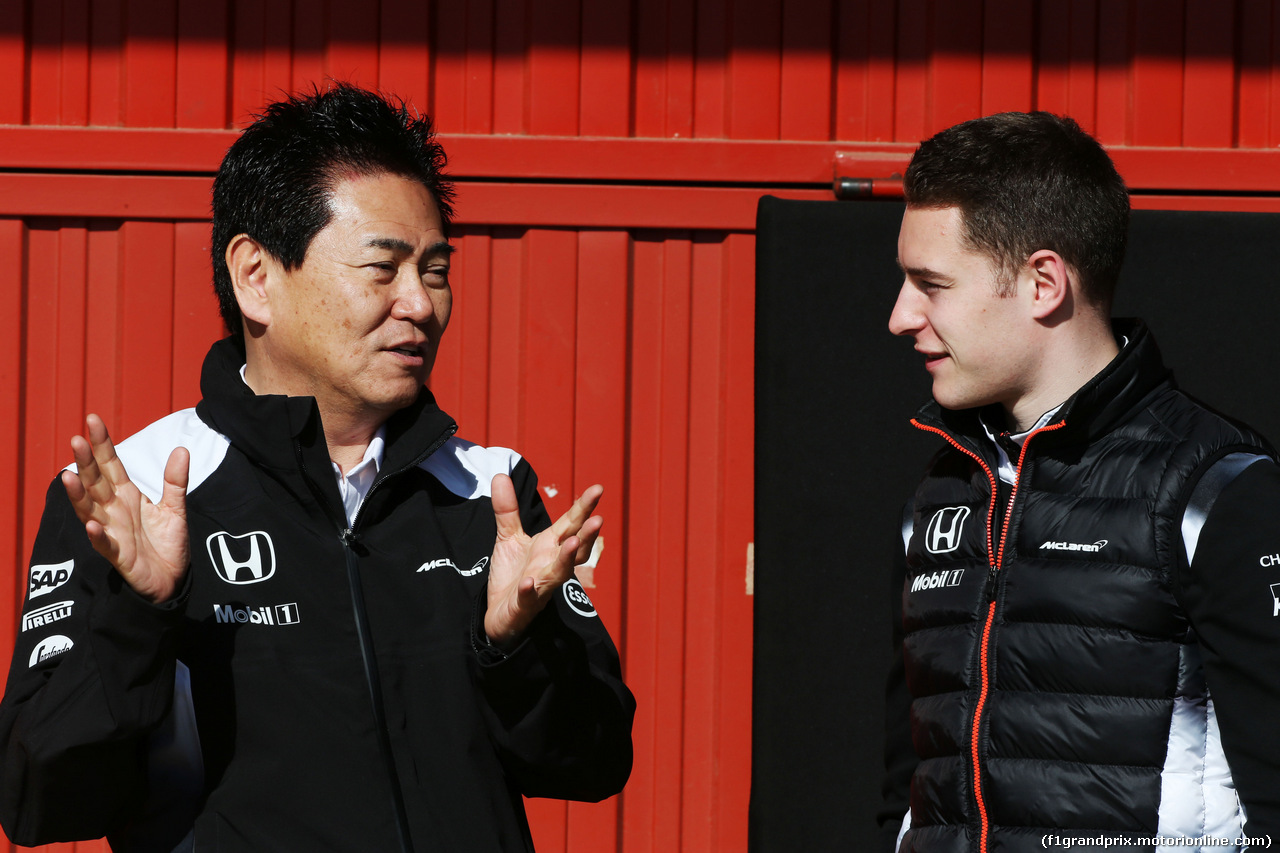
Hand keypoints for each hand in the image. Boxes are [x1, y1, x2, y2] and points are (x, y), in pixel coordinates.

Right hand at [61, 414, 189, 603]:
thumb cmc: (166, 543)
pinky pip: (105, 545)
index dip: (102, 444)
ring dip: (79, 495)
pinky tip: (91, 524)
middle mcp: (114, 511)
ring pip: (91, 511)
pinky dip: (97, 535)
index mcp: (126, 496)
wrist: (173, 579)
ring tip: (69, 476)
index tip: (93, 420)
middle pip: (96, 483)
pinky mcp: (120, 557)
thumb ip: (175, 481)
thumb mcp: (175, 508)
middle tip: (77, 439)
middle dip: (86, 462)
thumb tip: (181, 448)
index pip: (110, 465)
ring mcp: (113, 533)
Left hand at [484, 474, 602, 648]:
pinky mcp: (524, 604)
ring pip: (560, 572)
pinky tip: (529, 582)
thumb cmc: (513, 575)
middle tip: (598, 520)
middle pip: (574, 548)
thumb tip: (501, 474)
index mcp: (551, 546)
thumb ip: (508, 509)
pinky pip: (529, 598)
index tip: (598, 489)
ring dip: (567, 559)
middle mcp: (552, 564)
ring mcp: (541, 585)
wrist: (500, 614)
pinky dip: (531, 590)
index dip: (584, 507)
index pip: (571, 523)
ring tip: (573, 542)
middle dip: (586, 535)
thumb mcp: (509, 538)